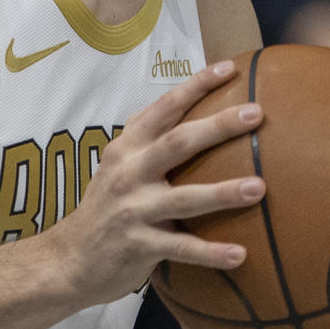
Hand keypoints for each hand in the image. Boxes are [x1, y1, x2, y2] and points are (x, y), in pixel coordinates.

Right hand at [44, 60, 268, 298]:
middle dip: (218, 126)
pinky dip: (211, 253)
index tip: (230, 69)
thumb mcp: (116, 163)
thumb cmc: (106, 206)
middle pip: (177, 143)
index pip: (164, 108)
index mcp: (127, 148)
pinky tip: (241, 255)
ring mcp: (134, 210)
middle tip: (256, 113)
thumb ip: (143, 134)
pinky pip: (181, 248)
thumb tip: (181, 99)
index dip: (196, 85)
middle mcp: (129, 173)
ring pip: (185, 198)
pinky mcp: (139, 246)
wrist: (70, 259)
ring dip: (223, 192)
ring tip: (260, 188)